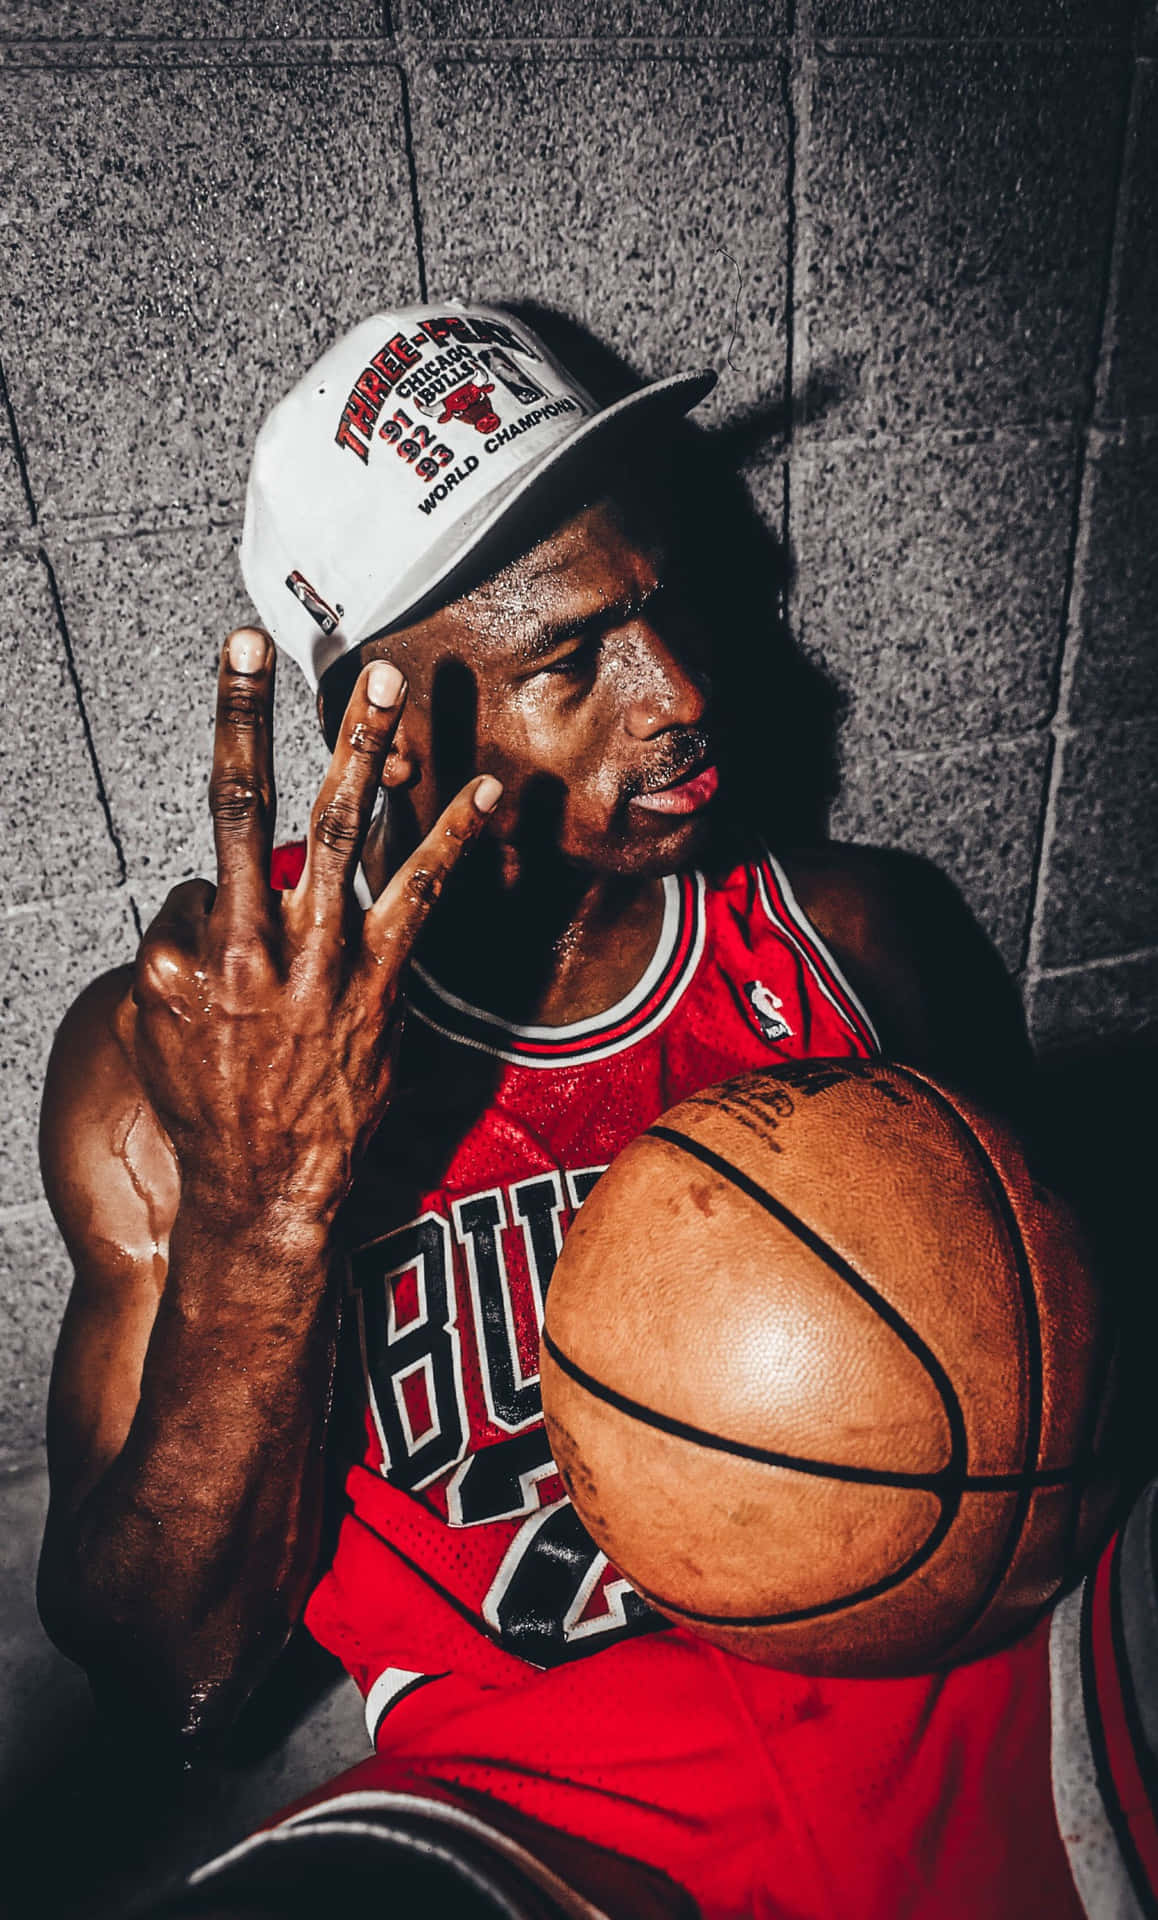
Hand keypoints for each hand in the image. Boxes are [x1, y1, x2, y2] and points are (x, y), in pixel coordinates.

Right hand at [130, 627, 499, 1224]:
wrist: (266, 1190)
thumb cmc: (209, 1113)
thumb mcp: (153, 1030)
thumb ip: (177, 954)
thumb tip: (211, 902)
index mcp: (183, 951)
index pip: (200, 874)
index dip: (215, 913)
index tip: (231, 955)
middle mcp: (248, 942)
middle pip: (239, 803)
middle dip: (242, 715)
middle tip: (249, 643)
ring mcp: (321, 958)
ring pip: (338, 828)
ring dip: (361, 748)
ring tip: (383, 680)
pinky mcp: (383, 980)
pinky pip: (423, 893)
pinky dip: (455, 837)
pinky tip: (485, 788)